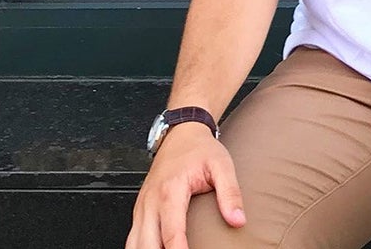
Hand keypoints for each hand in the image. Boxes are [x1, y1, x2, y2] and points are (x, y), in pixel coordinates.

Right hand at [126, 123, 244, 248]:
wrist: (182, 133)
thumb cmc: (200, 149)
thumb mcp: (221, 165)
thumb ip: (230, 193)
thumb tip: (237, 220)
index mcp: (171, 191)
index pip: (171, 233)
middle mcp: (151, 201)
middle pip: (147, 245)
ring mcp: (142, 207)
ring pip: (134, 244)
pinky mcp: (139, 211)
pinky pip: (132, 238)